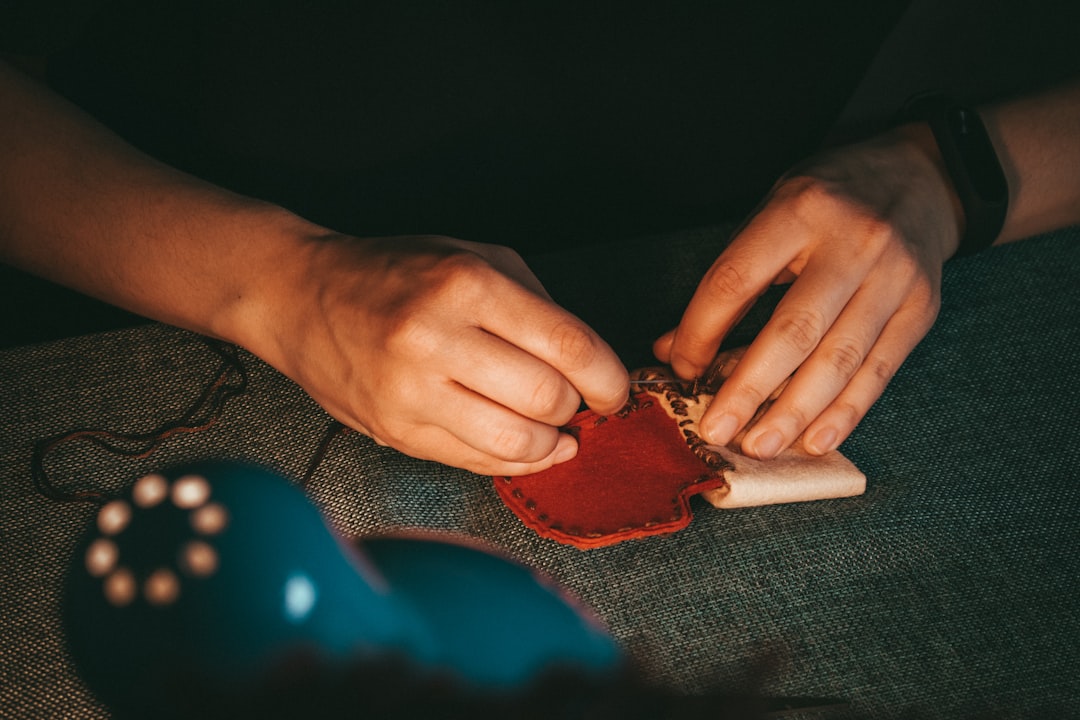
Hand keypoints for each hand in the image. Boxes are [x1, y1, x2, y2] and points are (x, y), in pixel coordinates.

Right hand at [250, 234, 628, 474]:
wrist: (302, 296)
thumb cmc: (397, 272)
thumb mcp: (474, 257)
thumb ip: (537, 305)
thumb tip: (590, 366)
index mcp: (464, 285)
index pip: (567, 345)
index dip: (607, 377)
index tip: (614, 388)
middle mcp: (434, 339)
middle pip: (546, 398)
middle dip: (576, 406)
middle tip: (574, 400)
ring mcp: (410, 392)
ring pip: (515, 443)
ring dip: (550, 442)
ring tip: (554, 428)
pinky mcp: (395, 432)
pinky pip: (477, 463)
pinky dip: (516, 461)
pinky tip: (528, 446)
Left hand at [653, 125, 961, 458]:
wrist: (921, 176)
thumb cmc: (828, 200)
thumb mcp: (772, 214)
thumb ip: (729, 279)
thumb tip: (672, 349)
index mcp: (799, 210)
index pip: (736, 281)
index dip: (702, 331)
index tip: (681, 370)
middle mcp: (852, 243)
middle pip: (792, 330)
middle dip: (749, 388)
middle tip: (716, 431)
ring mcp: (894, 278)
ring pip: (839, 359)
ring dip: (794, 412)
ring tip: (759, 447)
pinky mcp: (922, 308)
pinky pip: (878, 371)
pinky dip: (845, 411)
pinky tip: (814, 441)